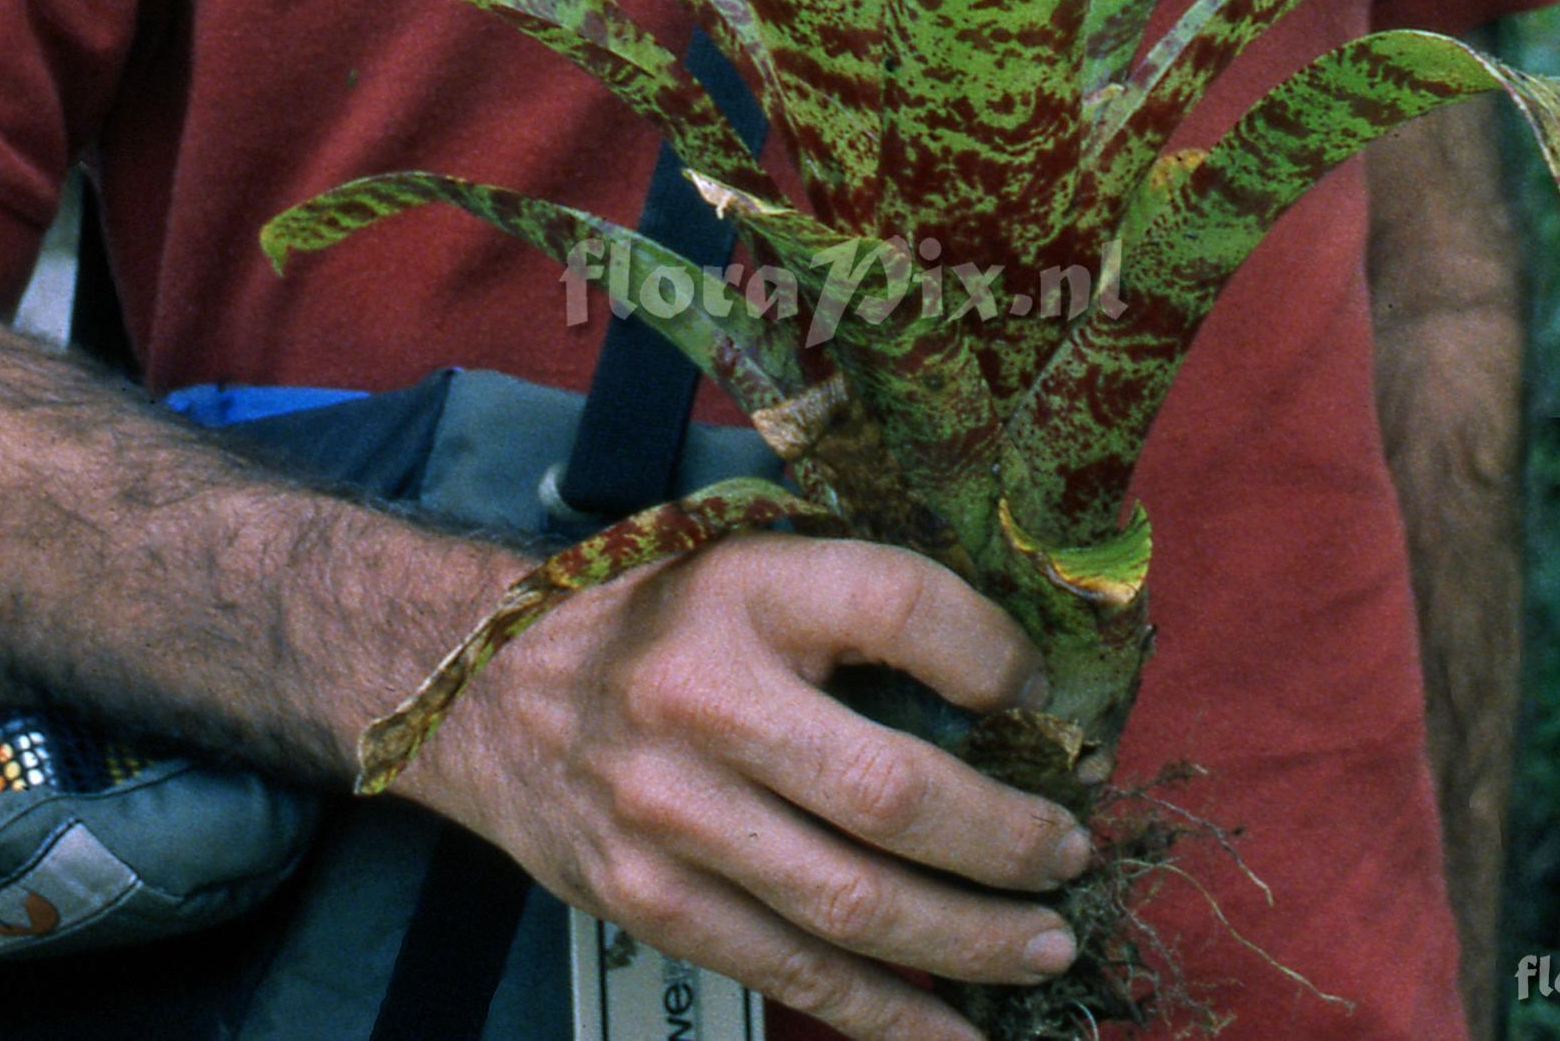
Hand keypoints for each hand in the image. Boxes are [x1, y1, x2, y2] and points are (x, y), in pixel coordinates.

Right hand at [404, 533, 1089, 1040]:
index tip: (1037, 693)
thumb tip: (1014, 682)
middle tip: (1068, 854)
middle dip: (1006, 839)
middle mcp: (702, 701)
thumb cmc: (656, 623)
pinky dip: (887, 1014)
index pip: (896, 604)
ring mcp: (670, 815)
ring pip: (852, 903)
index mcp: (742, 592)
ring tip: (1044, 943)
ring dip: (969, 939)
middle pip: (890, 789)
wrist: (491, 690)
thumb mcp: (749, 566)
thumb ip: (858, 604)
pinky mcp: (649, 901)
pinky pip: (791, 971)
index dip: (989, 651)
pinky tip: (959, 1030)